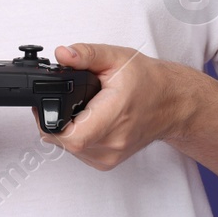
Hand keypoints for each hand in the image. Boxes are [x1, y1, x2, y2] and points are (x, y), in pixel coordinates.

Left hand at [41, 42, 193, 170]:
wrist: (172, 103)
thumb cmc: (148, 81)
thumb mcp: (116, 57)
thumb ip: (86, 54)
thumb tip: (62, 54)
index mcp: (115, 115)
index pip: (72, 136)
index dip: (50, 123)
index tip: (46, 106)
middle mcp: (113, 142)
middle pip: (65, 142)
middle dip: (55, 121)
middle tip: (59, 100)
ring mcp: (111, 156)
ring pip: (70, 149)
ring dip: (66, 130)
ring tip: (79, 109)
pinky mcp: (108, 162)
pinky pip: (79, 153)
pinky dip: (76, 137)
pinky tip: (86, 121)